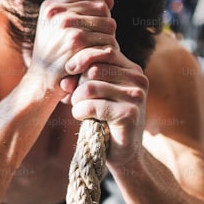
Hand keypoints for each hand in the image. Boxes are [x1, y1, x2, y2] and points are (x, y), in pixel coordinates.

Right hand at [28, 0, 115, 100]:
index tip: (97, 13)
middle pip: (102, 6)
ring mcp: (67, 25)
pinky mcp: (77, 42)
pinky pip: (108, 40)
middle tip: (96, 39)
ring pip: (109, 24)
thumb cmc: (54, 54)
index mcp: (51, 5)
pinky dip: (108, 52)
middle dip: (105, 23)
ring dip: (109, 38)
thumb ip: (83, 10)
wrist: (41, 82)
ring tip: (96, 49)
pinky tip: (97, 59)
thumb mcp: (58, 27)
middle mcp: (57, 11)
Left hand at [66, 44, 147, 165]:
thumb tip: (65, 79)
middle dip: (78, 84)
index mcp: (132, 68)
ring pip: (90, 86)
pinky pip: (92, 106)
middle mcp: (138, 79)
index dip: (82, 58)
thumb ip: (81, 78)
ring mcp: (136, 96)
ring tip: (78, 108)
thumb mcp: (93, 92)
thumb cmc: (104, 118)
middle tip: (74, 98)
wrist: (122, 152)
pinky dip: (80, 111)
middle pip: (94, 68)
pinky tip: (82, 117)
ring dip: (77, 100)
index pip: (104, 51)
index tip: (69, 69)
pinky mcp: (129, 114)